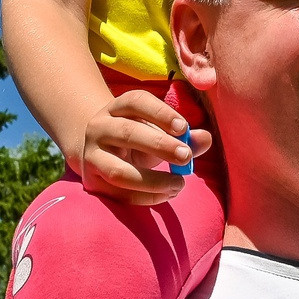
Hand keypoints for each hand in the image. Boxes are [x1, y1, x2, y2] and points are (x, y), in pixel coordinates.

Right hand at [75, 89, 209, 204]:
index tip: (184, 128)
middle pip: (127, 132)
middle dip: (159, 145)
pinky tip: (167, 194)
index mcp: (117, 108)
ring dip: (153, 180)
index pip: (136, 102)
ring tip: (179, 184)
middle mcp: (99, 127)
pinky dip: (147, 197)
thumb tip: (205, 138)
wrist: (100, 154)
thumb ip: (183, 135)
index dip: (160, 113)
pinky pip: (120, 193)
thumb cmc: (139, 140)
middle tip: (186, 156)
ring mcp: (92, 155)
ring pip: (119, 170)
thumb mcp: (158, 132)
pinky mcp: (93, 181)